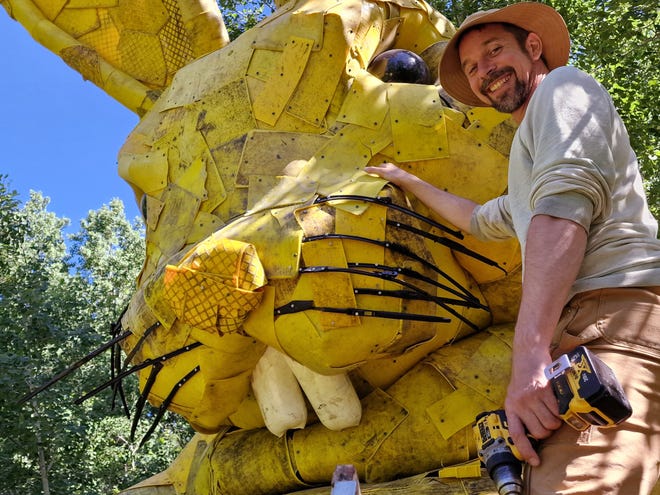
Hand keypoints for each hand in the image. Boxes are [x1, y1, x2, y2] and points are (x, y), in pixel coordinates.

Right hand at [364, 162, 411, 187]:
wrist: (406, 182)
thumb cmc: (396, 175)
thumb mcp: (382, 172)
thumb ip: (373, 170)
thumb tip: (365, 169)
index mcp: (388, 165)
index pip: (379, 166)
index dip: (375, 170)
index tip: (371, 173)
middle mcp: (392, 169)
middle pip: (383, 171)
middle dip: (379, 175)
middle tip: (375, 179)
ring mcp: (395, 175)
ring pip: (387, 176)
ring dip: (384, 179)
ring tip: (381, 183)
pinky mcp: (398, 180)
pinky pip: (391, 181)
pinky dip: (388, 183)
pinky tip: (388, 185)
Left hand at [504, 350, 561, 465]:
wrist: (528, 355)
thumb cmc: (524, 378)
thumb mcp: (516, 396)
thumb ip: (522, 413)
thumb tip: (535, 433)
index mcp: (510, 408)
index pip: (517, 435)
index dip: (526, 451)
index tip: (535, 462)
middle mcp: (519, 404)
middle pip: (541, 433)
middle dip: (547, 429)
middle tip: (547, 417)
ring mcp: (531, 397)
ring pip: (551, 424)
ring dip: (556, 419)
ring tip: (551, 407)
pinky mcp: (543, 390)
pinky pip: (557, 410)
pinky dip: (560, 409)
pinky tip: (556, 400)